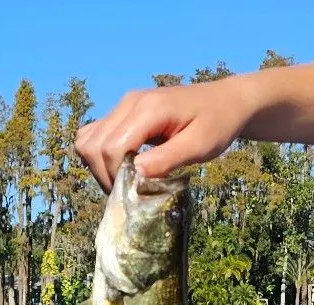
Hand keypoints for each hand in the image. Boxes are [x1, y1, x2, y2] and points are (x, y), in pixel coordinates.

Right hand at [75, 78, 251, 191]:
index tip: (134, 193)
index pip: (111, 148)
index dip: (116, 177)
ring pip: (87, 140)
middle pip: (93, 145)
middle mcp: (130, 103)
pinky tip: (119, 167)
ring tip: (123, 180)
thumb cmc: (217, 125)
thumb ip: (167, 159)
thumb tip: (135, 173)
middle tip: (129, 192)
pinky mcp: (123, 112)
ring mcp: (124, 106)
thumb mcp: (199, 147)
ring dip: (98, 167)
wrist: (225, 102)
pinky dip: (98, 156)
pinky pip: (94, 134)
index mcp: (148, 109)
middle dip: (105, 175)